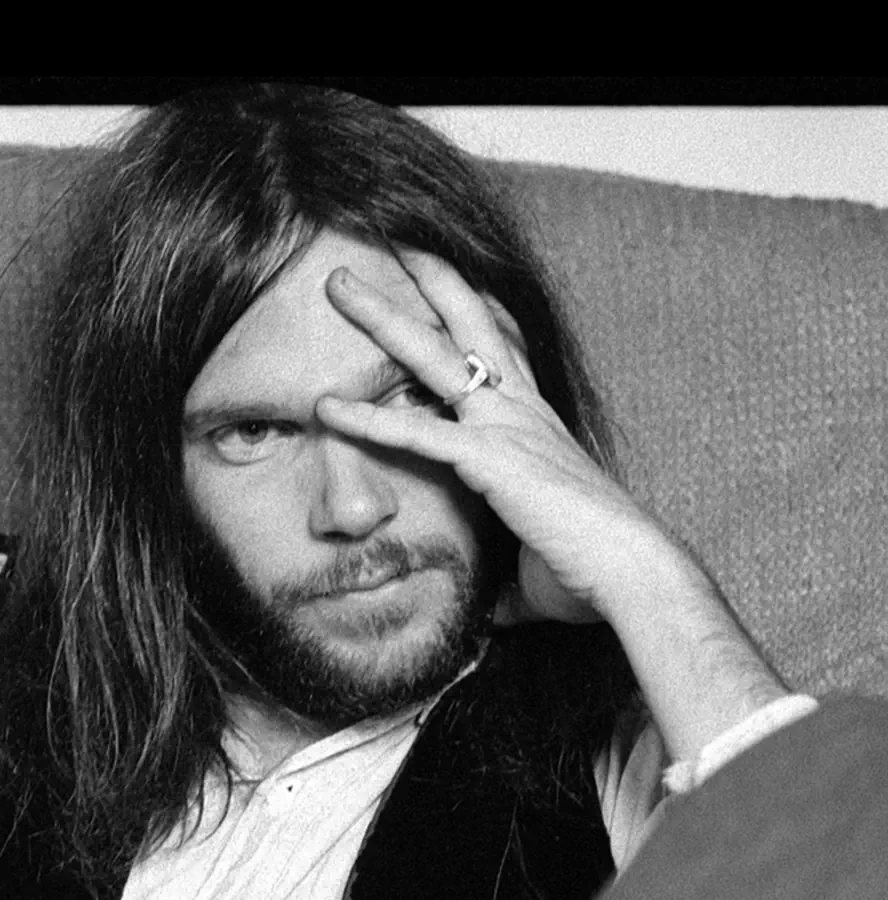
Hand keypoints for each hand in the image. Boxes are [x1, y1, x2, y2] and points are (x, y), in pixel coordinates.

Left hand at [317, 251, 787, 761]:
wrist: (630, 574)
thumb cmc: (589, 571)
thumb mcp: (532, 567)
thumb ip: (504, 574)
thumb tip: (489, 607)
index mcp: (534, 422)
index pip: (499, 346)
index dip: (469, 305)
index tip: (440, 271)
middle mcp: (520, 409)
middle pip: (465, 323)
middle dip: (423, 277)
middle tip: (384, 239)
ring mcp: (506, 426)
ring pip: (435, 353)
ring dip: (382, 317)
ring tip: (336, 283)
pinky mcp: (491, 460)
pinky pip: (416, 431)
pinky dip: (367, 418)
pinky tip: (323, 406)